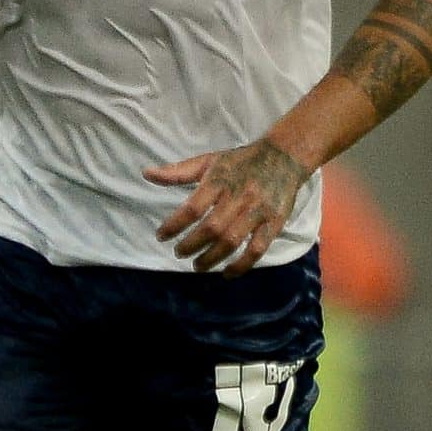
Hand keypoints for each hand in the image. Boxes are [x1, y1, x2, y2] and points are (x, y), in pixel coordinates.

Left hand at [146, 138, 311, 275]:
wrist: (284, 157)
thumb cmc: (240, 161)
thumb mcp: (208, 160)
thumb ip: (178, 172)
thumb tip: (146, 174)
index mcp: (219, 181)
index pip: (192, 208)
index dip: (174, 225)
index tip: (161, 236)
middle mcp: (239, 197)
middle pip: (212, 228)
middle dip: (191, 245)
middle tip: (178, 253)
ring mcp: (258, 212)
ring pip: (232, 241)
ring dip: (212, 258)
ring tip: (197, 265)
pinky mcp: (274, 223)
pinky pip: (257, 249)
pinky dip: (242, 265)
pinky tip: (227, 273)